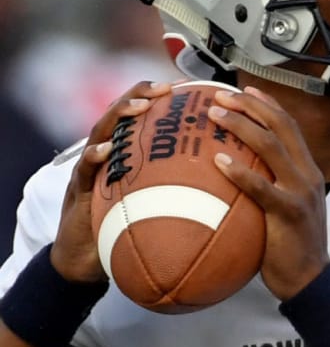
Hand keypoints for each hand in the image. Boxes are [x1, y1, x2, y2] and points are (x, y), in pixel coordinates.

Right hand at [50, 80, 171, 283]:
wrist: (88, 258)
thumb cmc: (128, 231)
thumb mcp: (161, 209)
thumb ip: (187, 195)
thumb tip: (235, 194)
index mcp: (130, 154)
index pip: (146, 119)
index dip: (165, 102)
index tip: (190, 89)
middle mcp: (110, 153)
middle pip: (123, 114)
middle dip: (141, 95)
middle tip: (164, 88)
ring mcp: (92, 168)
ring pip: (101, 132)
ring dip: (119, 116)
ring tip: (139, 107)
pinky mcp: (79, 188)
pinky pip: (85, 169)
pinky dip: (94, 157)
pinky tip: (105, 151)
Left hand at [210, 86, 329, 299]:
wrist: (310, 278)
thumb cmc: (291, 245)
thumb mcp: (287, 206)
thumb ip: (271, 185)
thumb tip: (235, 169)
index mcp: (308, 171)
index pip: (290, 127)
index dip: (267, 105)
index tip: (243, 90)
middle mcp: (307, 175)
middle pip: (281, 127)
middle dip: (251, 106)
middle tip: (220, 95)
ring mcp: (300, 193)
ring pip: (272, 148)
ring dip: (242, 126)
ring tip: (215, 115)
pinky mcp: (289, 212)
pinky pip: (262, 187)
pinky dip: (240, 172)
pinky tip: (219, 161)